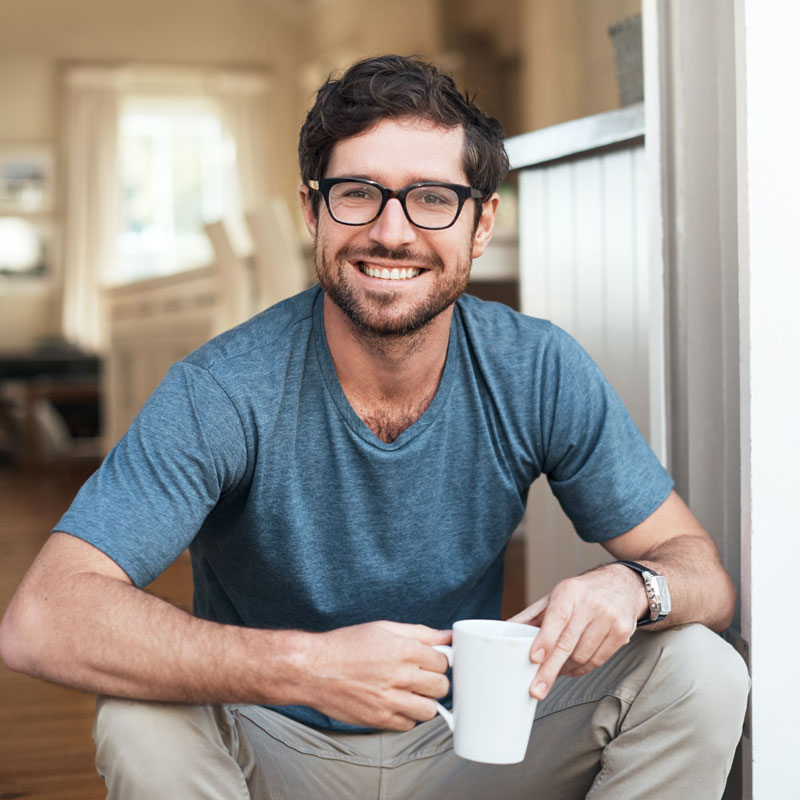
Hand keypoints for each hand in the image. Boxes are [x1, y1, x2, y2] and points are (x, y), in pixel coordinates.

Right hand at [301, 621, 450, 730]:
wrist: (313, 669)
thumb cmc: (346, 646)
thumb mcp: (383, 628)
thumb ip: (419, 633)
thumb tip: (447, 635)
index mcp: (404, 649)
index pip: (443, 662)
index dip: (438, 661)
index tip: (430, 662)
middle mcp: (400, 675)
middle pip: (441, 687)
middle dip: (435, 682)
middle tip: (421, 678)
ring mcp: (390, 700)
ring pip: (429, 710)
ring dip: (423, 702)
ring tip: (409, 693)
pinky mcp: (379, 719)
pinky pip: (408, 725)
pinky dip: (406, 716)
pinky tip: (395, 703)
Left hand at [508, 565, 645, 699]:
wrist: (621, 586)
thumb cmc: (580, 594)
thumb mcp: (555, 597)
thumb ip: (531, 615)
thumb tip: (503, 629)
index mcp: (569, 592)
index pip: (557, 618)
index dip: (545, 640)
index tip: (534, 658)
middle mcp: (591, 604)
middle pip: (568, 643)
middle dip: (550, 669)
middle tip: (537, 690)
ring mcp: (609, 619)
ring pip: (582, 656)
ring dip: (564, 669)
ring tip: (554, 670)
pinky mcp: (622, 632)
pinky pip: (597, 660)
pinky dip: (580, 669)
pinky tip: (570, 667)